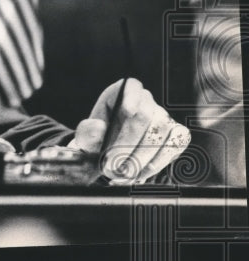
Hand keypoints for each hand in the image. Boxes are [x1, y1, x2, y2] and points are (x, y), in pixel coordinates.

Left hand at [69, 78, 190, 183]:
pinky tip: (141, 172)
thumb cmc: (95, 146)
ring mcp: (162, 117)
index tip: (125, 118)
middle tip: (113, 167)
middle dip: (129, 144)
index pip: (130, 88)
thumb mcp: (84, 140)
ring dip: (143, 156)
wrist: (107, 160)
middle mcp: (144, 101)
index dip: (130, 100)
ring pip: (163, 130)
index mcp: (120, 93)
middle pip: (145, 115)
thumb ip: (87, 134)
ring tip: (124, 173)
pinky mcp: (175, 135)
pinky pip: (176, 143)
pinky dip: (159, 160)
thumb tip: (99, 127)